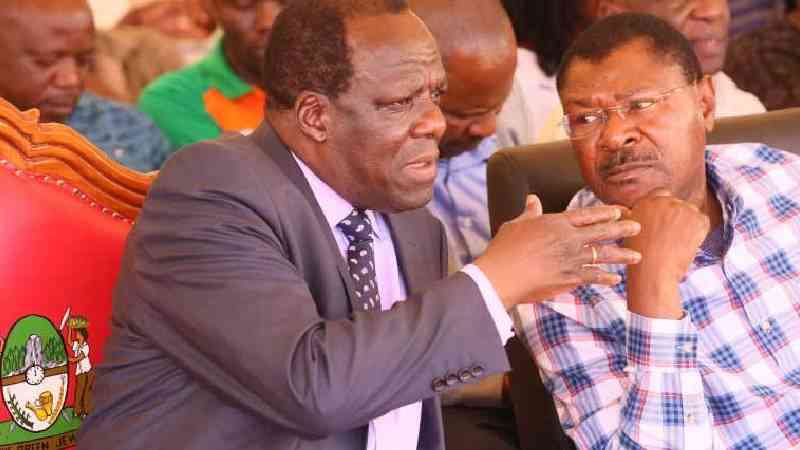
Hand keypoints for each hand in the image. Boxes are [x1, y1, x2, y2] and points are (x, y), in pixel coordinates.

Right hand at [475, 195, 641, 308]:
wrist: (503, 275)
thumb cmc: (505, 248)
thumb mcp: (516, 224)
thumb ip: (529, 212)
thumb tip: (532, 198)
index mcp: (556, 223)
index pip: (587, 215)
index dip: (606, 213)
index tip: (620, 211)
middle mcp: (569, 239)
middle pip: (602, 232)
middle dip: (623, 229)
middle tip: (638, 226)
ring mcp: (572, 259)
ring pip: (604, 255)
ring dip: (622, 256)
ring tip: (638, 256)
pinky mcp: (570, 278)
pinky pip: (594, 277)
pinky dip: (606, 278)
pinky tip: (616, 279)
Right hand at [624, 189, 709, 318]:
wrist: (653, 271)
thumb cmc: (641, 261)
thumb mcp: (631, 234)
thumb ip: (642, 219)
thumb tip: (653, 218)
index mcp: (643, 203)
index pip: (660, 194)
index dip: (666, 208)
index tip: (667, 222)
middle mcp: (661, 201)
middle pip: (678, 203)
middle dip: (679, 217)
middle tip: (675, 238)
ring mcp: (679, 207)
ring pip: (691, 212)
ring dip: (689, 225)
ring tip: (678, 245)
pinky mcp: (696, 217)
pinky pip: (703, 221)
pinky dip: (700, 233)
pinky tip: (687, 246)